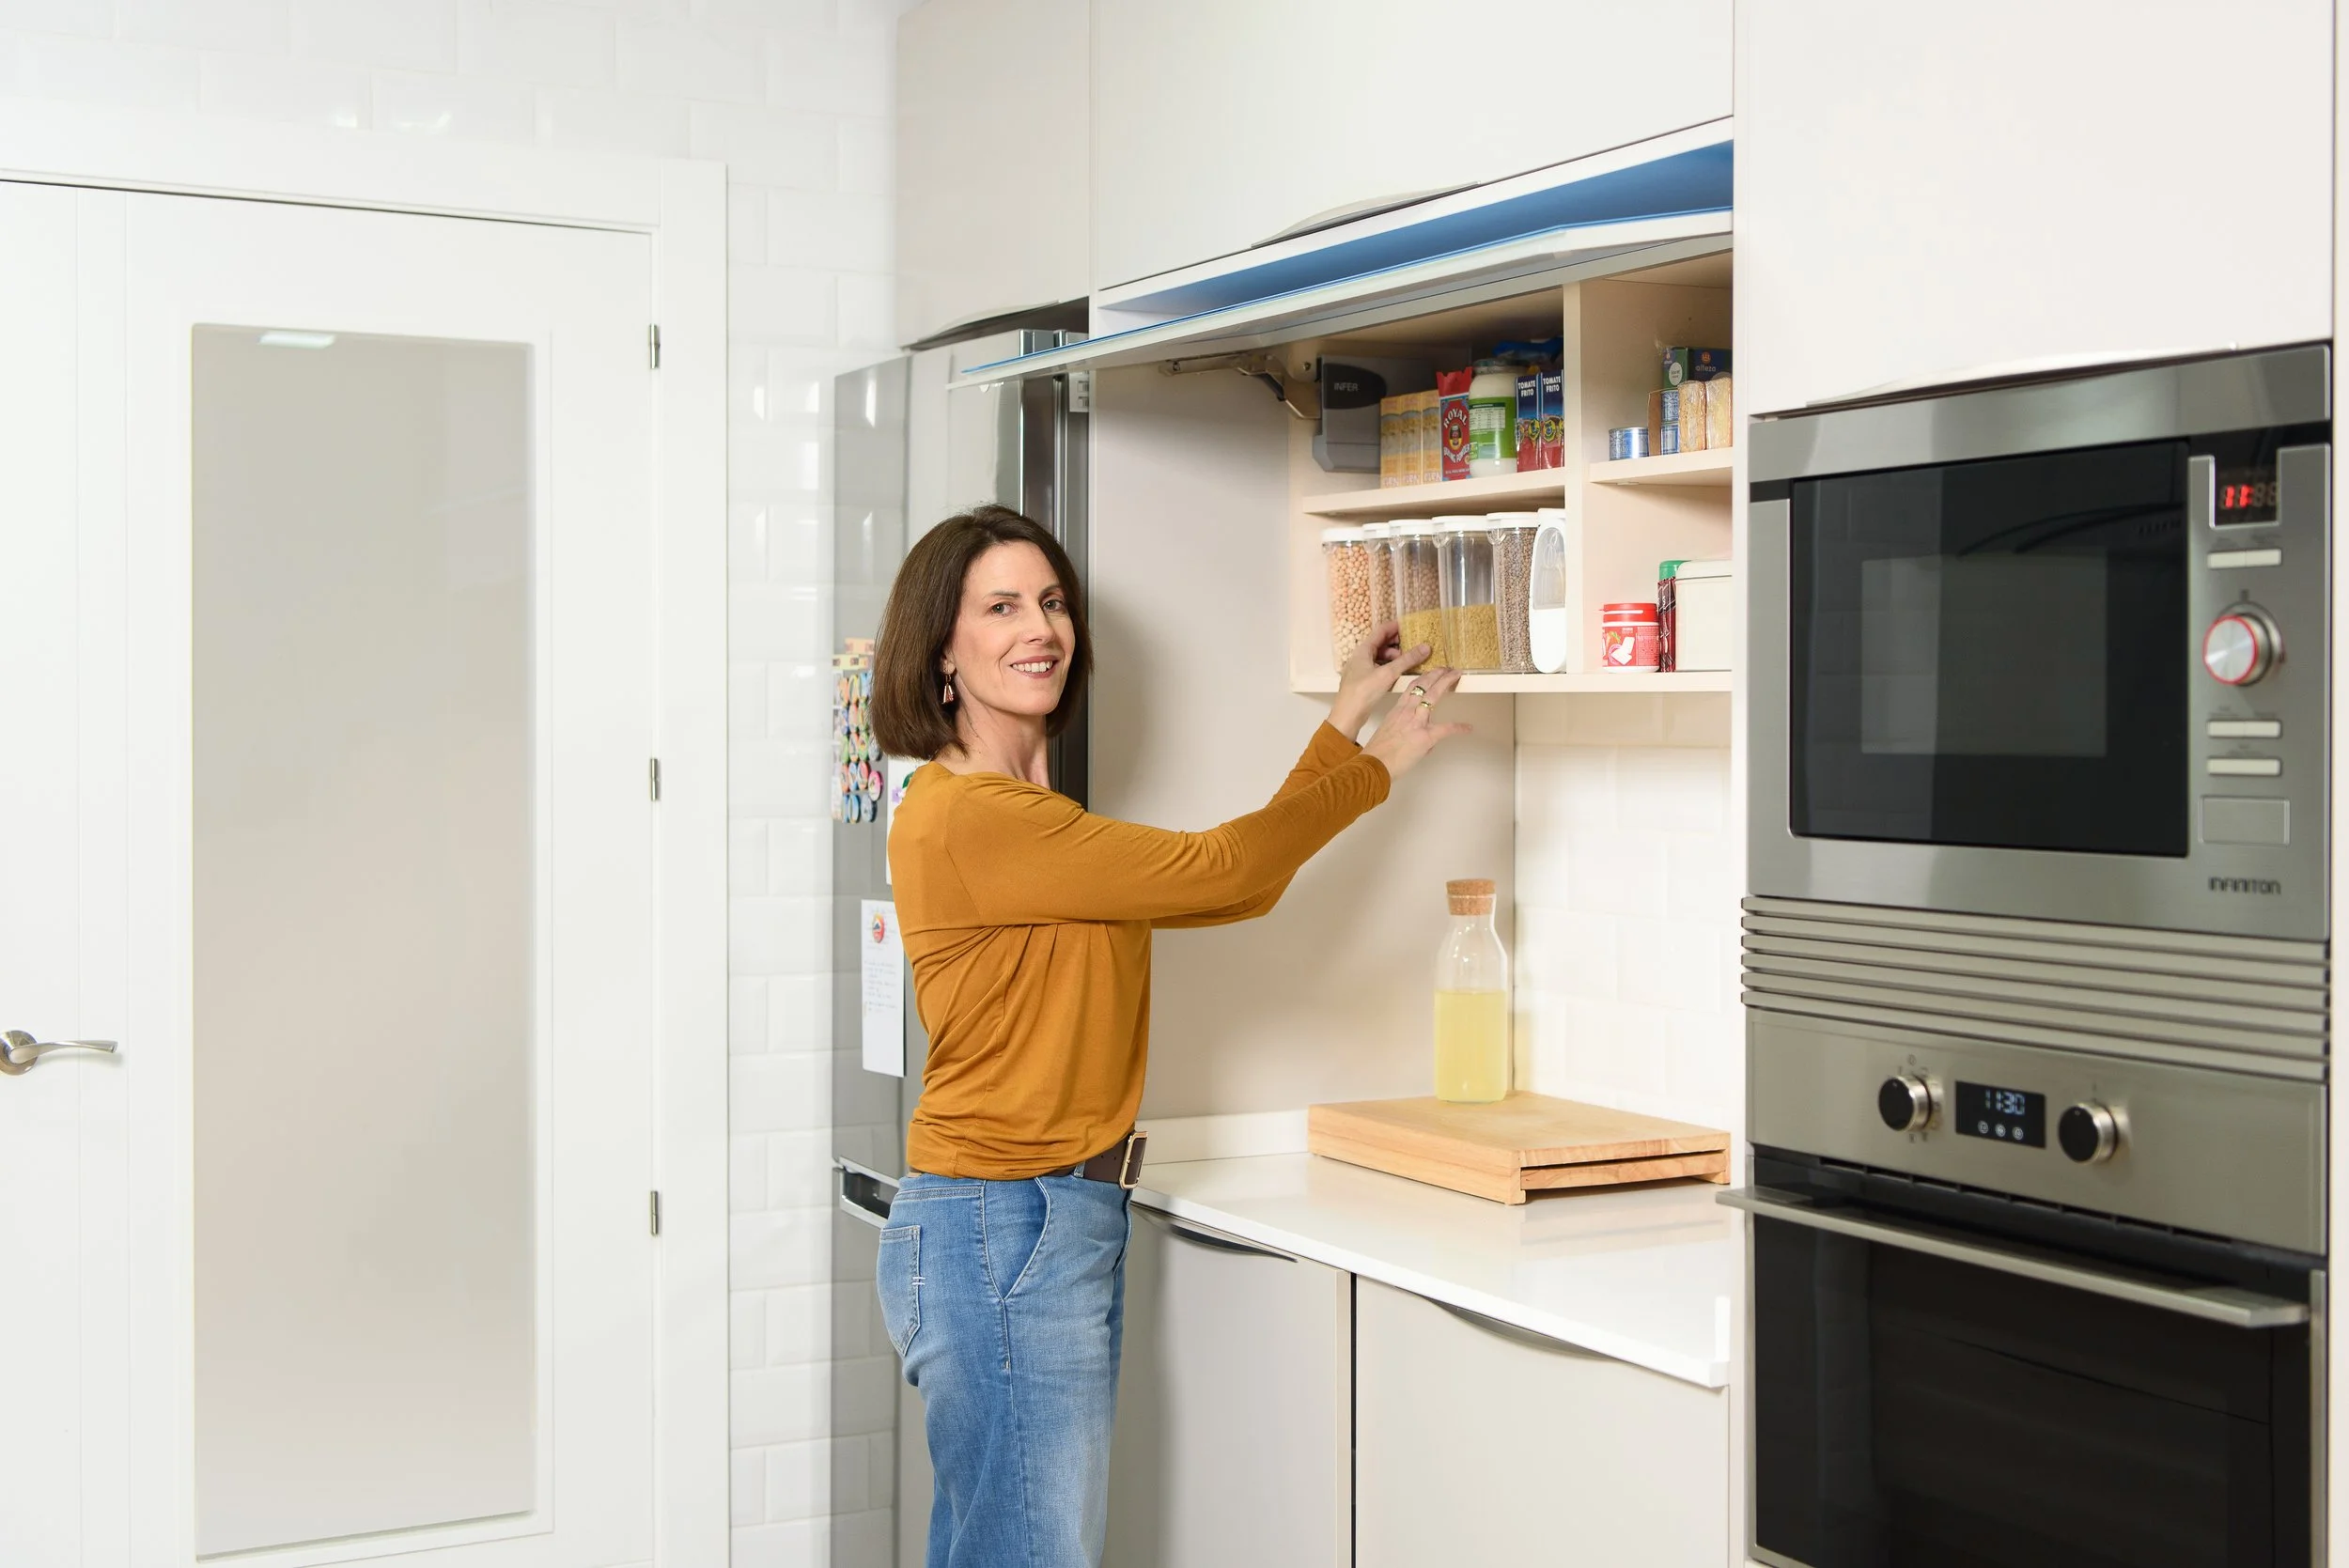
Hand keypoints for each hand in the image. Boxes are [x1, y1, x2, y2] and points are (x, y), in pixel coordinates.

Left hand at [1330, 621, 1430, 735]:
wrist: (1348, 715)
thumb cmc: (1363, 692)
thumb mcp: (1387, 673)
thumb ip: (1407, 660)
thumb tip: (1425, 647)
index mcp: (1363, 650)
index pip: (1380, 631)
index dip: (1395, 627)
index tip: (1410, 626)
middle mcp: (1360, 657)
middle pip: (1381, 643)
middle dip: (1397, 643)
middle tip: (1413, 645)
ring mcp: (1361, 669)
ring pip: (1380, 657)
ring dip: (1395, 657)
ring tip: (1408, 661)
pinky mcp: (1364, 681)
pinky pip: (1379, 668)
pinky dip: (1390, 667)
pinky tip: (1400, 673)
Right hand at [1362, 665, 1471, 780]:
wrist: (1375, 765)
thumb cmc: (1378, 753)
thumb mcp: (1389, 734)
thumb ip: (1405, 730)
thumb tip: (1421, 738)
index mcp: (1397, 711)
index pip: (1411, 688)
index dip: (1423, 678)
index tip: (1430, 673)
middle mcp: (1407, 712)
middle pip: (1423, 685)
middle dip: (1437, 674)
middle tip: (1447, 669)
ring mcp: (1416, 722)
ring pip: (1432, 696)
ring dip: (1445, 683)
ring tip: (1455, 675)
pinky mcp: (1425, 736)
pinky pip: (1446, 728)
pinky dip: (1458, 727)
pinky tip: (1467, 728)